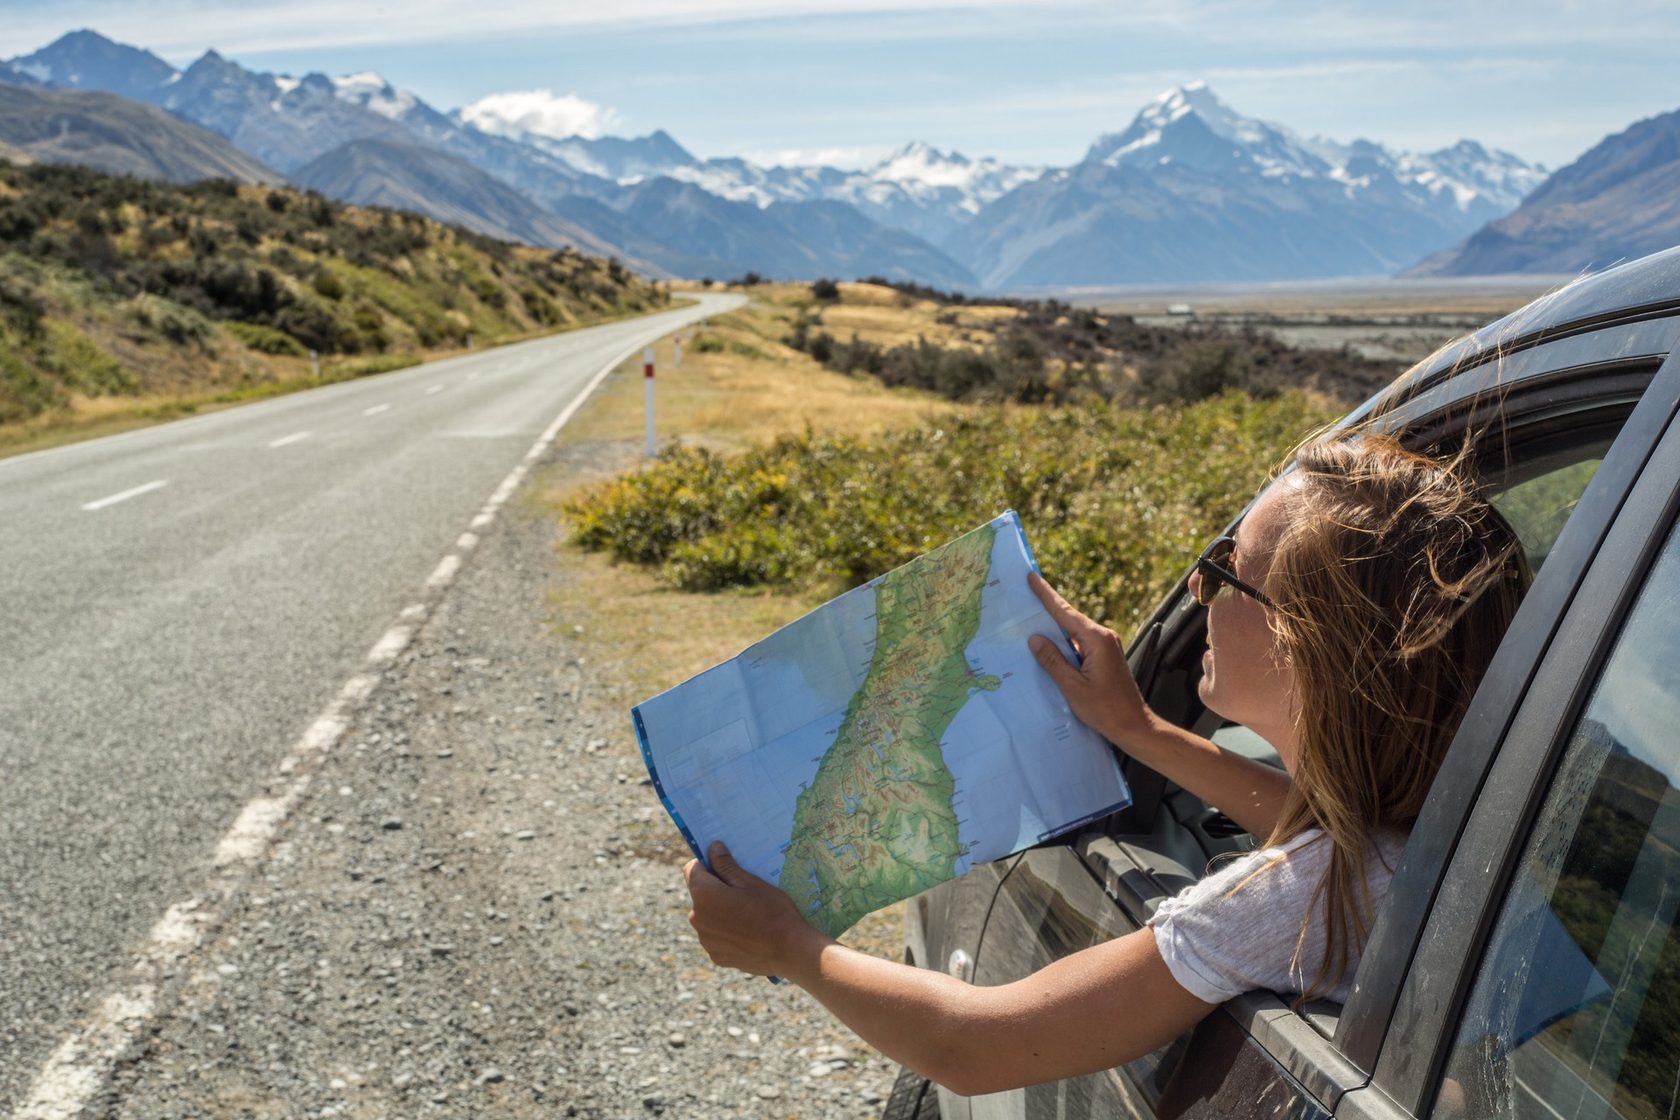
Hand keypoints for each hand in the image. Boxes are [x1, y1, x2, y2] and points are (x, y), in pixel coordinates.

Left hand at [684, 841, 824, 976]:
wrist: (789, 950)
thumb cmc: (772, 911)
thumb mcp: (751, 882)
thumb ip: (726, 865)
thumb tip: (713, 848)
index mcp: (704, 895)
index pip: (692, 869)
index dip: (707, 864)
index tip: (725, 866)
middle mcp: (697, 918)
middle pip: (700, 894)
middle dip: (716, 889)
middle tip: (743, 892)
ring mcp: (705, 940)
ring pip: (707, 917)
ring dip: (719, 912)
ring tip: (748, 915)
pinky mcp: (715, 956)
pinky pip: (715, 936)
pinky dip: (726, 932)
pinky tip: (747, 933)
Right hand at [1027, 572, 1153, 749]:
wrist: (1133, 725)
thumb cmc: (1105, 709)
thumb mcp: (1072, 686)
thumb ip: (1052, 660)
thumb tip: (1035, 638)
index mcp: (1096, 639)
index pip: (1065, 612)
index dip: (1046, 595)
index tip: (1032, 577)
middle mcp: (1103, 637)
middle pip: (1069, 619)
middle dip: (1047, 608)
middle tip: (1025, 596)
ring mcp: (1106, 646)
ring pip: (1074, 632)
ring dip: (1054, 629)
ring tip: (1030, 621)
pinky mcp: (1105, 657)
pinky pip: (1079, 644)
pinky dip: (1063, 644)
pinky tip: (1049, 648)